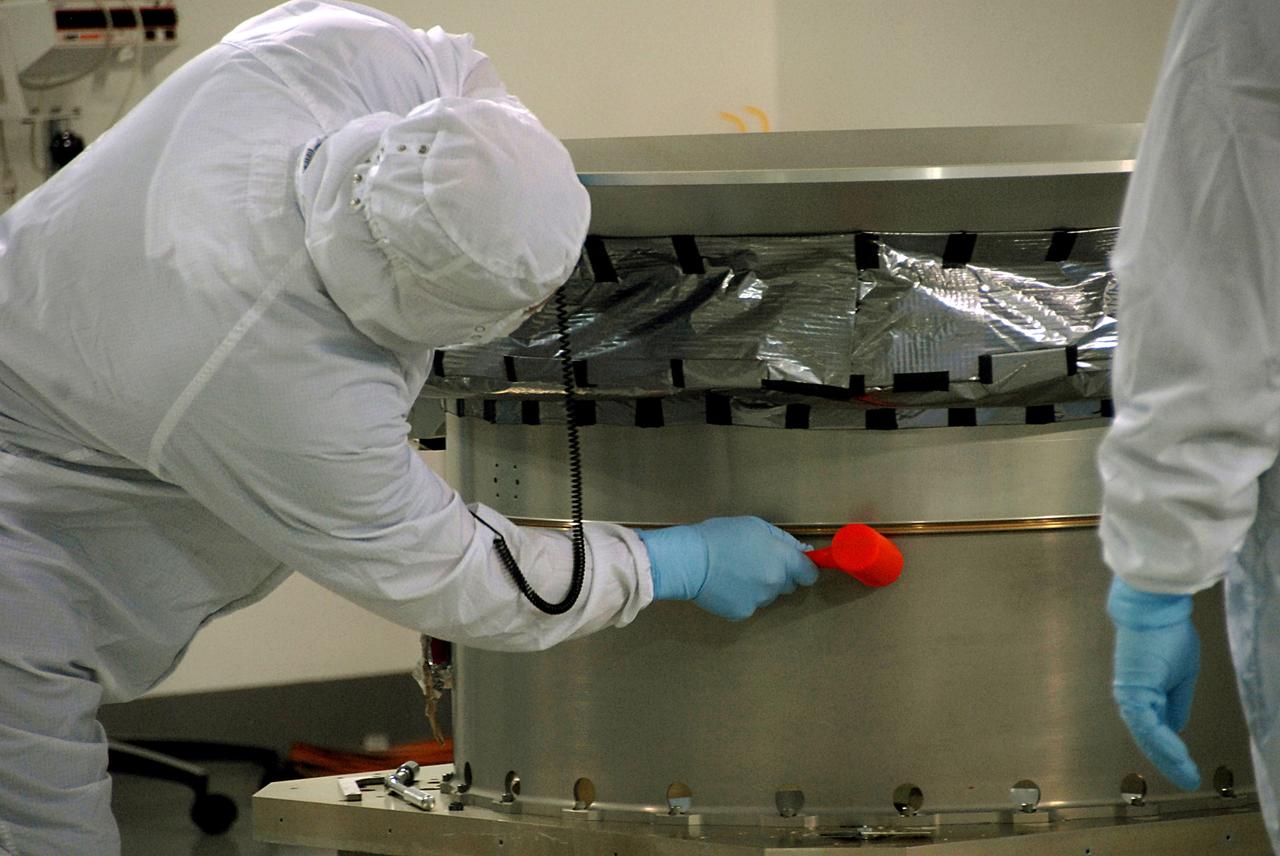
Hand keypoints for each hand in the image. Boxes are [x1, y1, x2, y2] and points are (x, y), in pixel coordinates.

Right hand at [638, 516, 818, 619]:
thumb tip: (804, 551)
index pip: (810, 574)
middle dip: (778, 576)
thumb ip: (784, 540)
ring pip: (767, 595)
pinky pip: (749, 605)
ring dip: (758, 586)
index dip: (804, 569)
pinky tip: (724, 584)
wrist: (690, 560)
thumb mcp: (755, 526)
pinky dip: (740, 597)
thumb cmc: (721, 536)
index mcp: (783, 560)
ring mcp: (759, 601)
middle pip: (788, 585)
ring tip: (734, 572)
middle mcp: (775, 584)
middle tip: (754, 563)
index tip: (794, 565)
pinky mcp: (741, 613)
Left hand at [1107, 578, 1201, 789]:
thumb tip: (1175, 728)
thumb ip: (1176, 703)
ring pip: (1146, 735)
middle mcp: (1133, 697)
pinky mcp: (1130, 690)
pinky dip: (1161, 740)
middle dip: (1168, 762)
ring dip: (1166, 756)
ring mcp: (1129, 695)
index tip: (1188, 771)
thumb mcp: (1182, 676)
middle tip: (1188, 781)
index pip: (1155, 731)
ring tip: (1186, 774)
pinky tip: (1177, 755)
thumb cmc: (1168, 635)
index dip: (1170, 752)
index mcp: (1145, 694)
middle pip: (1148, 738)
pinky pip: (1146, 723)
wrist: (1154, 611)